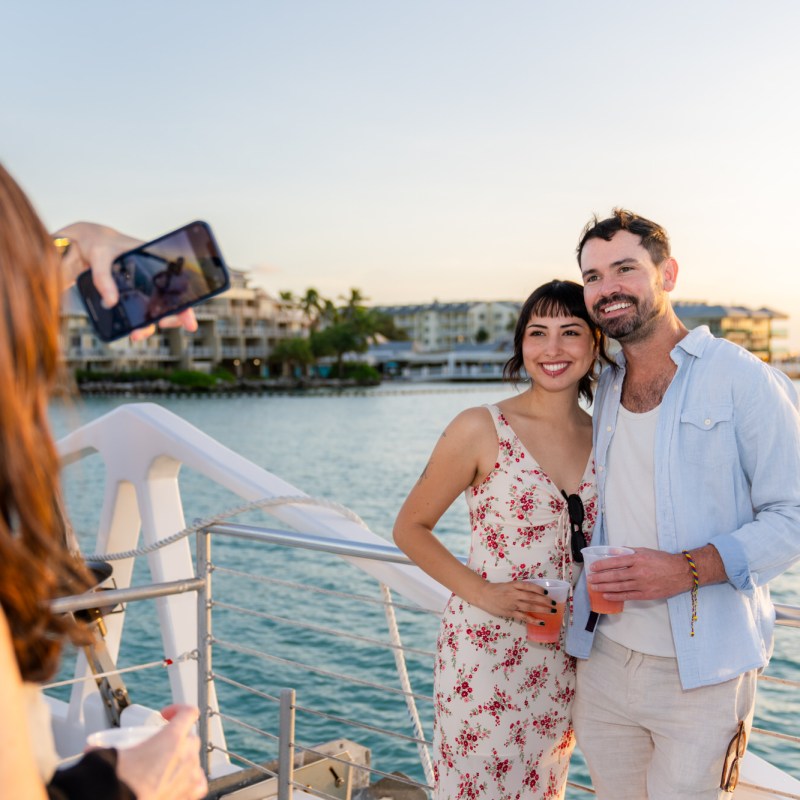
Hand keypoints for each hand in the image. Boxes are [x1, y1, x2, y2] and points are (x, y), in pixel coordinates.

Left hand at [54, 221, 197, 340]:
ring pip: (153, 312)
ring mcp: (141, 289)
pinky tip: (128, 330)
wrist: (85, 244)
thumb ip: (103, 277)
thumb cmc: (99, 243)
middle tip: (162, 324)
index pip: (178, 286)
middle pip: (170, 303)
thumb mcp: (100, 255)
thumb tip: (110, 302)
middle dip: (171, 319)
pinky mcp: (128, 296)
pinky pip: (137, 312)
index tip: (188, 322)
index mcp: (155, 263)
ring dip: (149, 326)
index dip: (185, 305)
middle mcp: (152, 278)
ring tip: (136, 334)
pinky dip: (136, 323)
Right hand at [115, 705, 206, 799]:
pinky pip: (199, 783)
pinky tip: (178, 781)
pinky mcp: (188, 796)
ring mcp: (189, 777)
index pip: (189, 712)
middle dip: (177, 738)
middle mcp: (185, 756)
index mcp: (172, 739)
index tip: (165, 716)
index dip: (177, 710)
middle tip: (158, 746)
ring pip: (195, 759)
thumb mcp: (110, 755)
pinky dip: (191, 780)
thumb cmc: (117, 783)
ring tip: (165, 765)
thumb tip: (92, 749)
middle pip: (191, 737)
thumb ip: (107, 747)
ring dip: (183, 759)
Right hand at [475, 579, 558, 624]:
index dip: (539, 589)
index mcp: (514, 585)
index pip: (529, 586)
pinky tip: (541, 622)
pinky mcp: (510, 612)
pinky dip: (533, 620)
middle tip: (554, 604)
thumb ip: (520, 587)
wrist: (484, 594)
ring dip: (542, 609)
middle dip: (545, 601)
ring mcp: (513, 604)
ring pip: (530, 606)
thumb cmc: (497, 589)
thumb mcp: (509, 584)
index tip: (547, 593)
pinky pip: (524, 617)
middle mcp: (514, 593)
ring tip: (552, 611)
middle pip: (532, 597)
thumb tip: (535, 591)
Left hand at [585, 548, 691, 601]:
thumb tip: (613, 551)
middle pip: (615, 576)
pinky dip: (616, 596)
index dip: (602, 565)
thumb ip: (628, 551)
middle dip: (600, 578)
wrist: (681, 572)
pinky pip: (628, 596)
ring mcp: (642, 584)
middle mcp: (639, 572)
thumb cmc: (662, 560)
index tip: (593, 567)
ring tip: (594, 587)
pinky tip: (607, 595)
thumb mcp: (645, 551)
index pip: (615, 562)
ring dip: (604, 587)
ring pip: (619, 587)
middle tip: (590, 579)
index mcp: (638, 559)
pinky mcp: (646, 594)